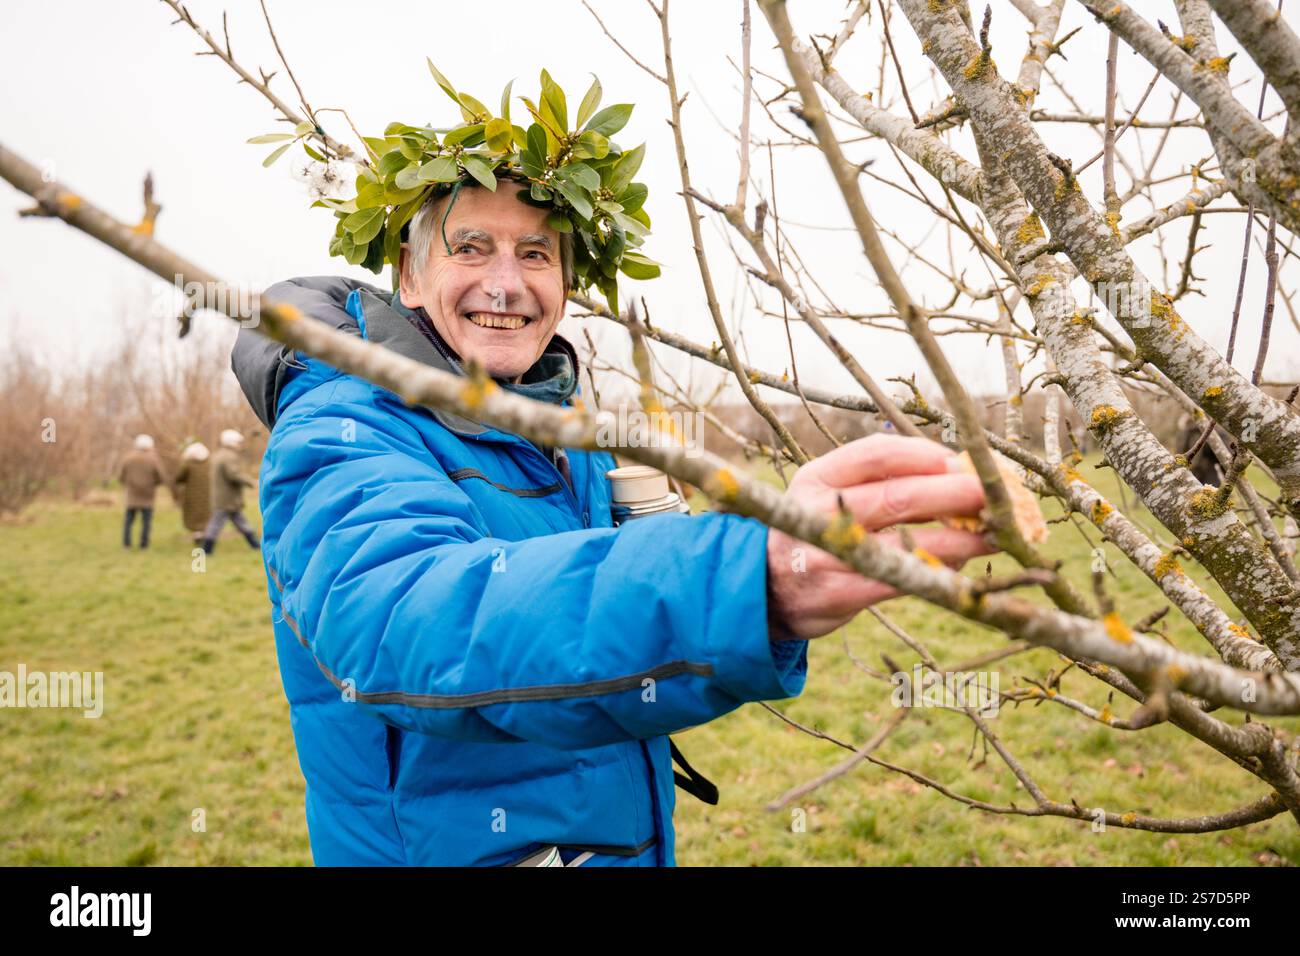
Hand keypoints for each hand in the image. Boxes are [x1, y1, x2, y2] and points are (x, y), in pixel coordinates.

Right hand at [766, 433, 997, 639]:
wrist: (763, 588)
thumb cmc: (815, 532)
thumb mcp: (829, 495)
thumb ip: (880, 482)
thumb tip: (957, 473)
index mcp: (818, 478)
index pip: (877, 455)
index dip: (926, 456)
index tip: (964, 462)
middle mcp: (817, 512)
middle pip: (896, 496)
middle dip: (953, 493)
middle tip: (994, 494)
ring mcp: (825, 555)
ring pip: (902, 543)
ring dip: (957, 538)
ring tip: (993, 535)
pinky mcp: (836, 594)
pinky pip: (897, 581)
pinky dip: (934, 573)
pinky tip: (959, 569)